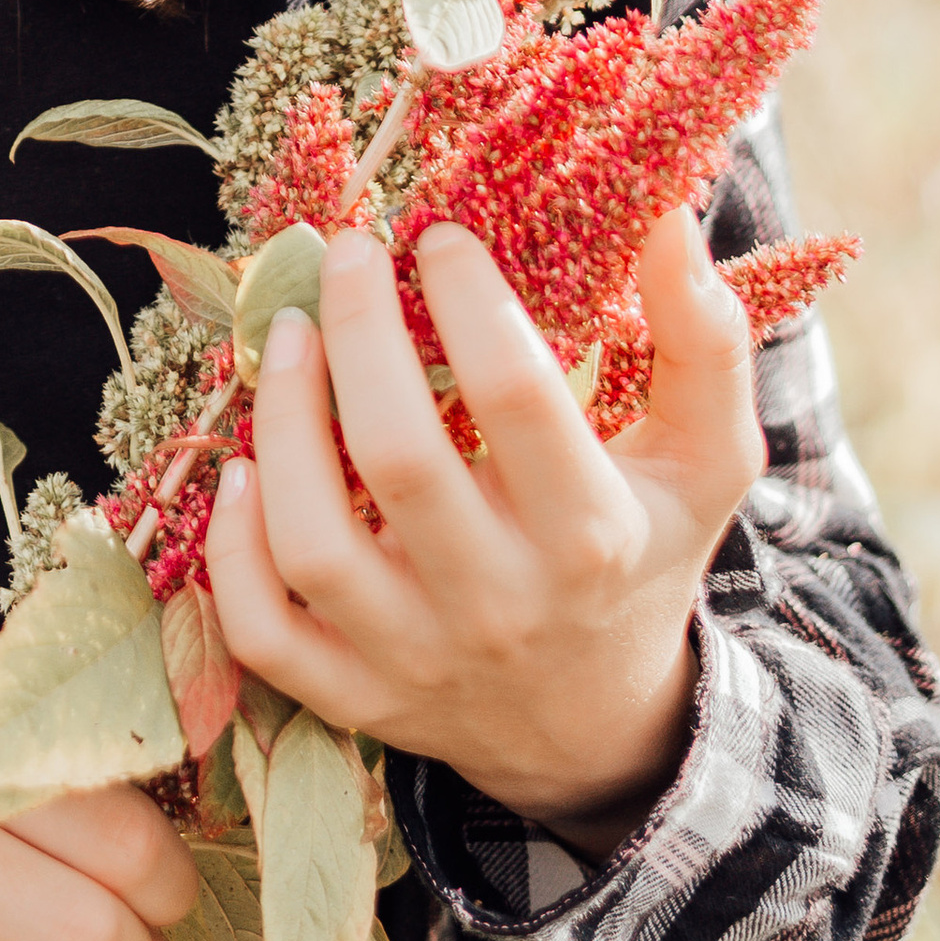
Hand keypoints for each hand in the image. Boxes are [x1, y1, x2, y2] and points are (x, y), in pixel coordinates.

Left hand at [205, 207, 761, 853]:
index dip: (469, 300)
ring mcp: (417, 657)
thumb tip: (668, 217)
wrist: (598, 724)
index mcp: (593, 535)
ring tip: (285, 335)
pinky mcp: (355, 696)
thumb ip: (704, 342)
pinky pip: (267, 634)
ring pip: (315, 546)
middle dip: (358, 334)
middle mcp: (501, 602)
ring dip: (282, 426)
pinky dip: (233, 554)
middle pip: (399, 459)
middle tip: (346, 251)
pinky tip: (241, 469)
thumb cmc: (641, 553)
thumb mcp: (706, 460)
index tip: (437, 234)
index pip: (517, 397)